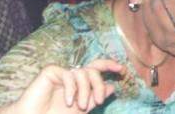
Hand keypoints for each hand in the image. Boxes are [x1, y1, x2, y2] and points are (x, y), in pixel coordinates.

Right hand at [8, 59, 123, 113]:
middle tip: (98, 100)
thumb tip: (111, 87)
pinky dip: (72, 89)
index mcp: (80, 83)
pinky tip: (68, 101)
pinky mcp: (51, 71)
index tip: (122, 70)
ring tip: (80, 106)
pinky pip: (69, 75)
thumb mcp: (81, 110)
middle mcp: (73, 75)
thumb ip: (95, 98)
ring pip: (84, 73)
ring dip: (85, 91)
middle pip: (94, 69)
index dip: (110, 65)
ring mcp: (63, 73)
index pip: (97, 69)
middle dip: (99, 83)